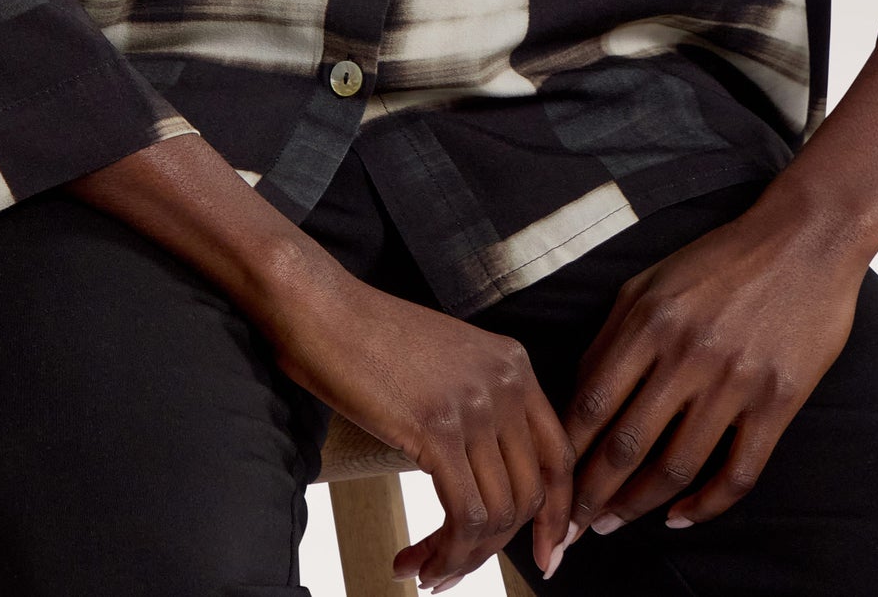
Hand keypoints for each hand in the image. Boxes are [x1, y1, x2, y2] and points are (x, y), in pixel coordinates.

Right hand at [258, 252, 575, 587]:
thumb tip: (485, 479)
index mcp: (513, 364)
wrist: (319, 307)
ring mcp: (474, 404)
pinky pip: (463, 516)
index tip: (546, 556)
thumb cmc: (367, 338)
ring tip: (424, 570)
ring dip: (461, 558)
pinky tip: (415, 560)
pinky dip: (445, 553)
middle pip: (528, 495)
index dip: (558, 516)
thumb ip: (478, 407)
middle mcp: (506, 382)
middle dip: (493, 547)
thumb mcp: (446, 364)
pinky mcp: (437, 428)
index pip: (558, 457)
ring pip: (497, 514)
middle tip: (450, 569)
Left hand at [558, 190, 869, 546]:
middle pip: (627, 444)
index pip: (592, 402)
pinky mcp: (778, 402)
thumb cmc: (721, 259)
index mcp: (648, 320)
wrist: (805, 239)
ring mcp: (734, 381)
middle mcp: (686, 353)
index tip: (550, 483)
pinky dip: (708, 503)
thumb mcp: (652, 281)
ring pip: (677, 465)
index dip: (567, 453)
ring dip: (640, 505)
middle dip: (593, 495)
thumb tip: (579, 395)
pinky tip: (683, 514)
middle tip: (574, 528)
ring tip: (617, 523)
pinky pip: (739, 471)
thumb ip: (614, 335)